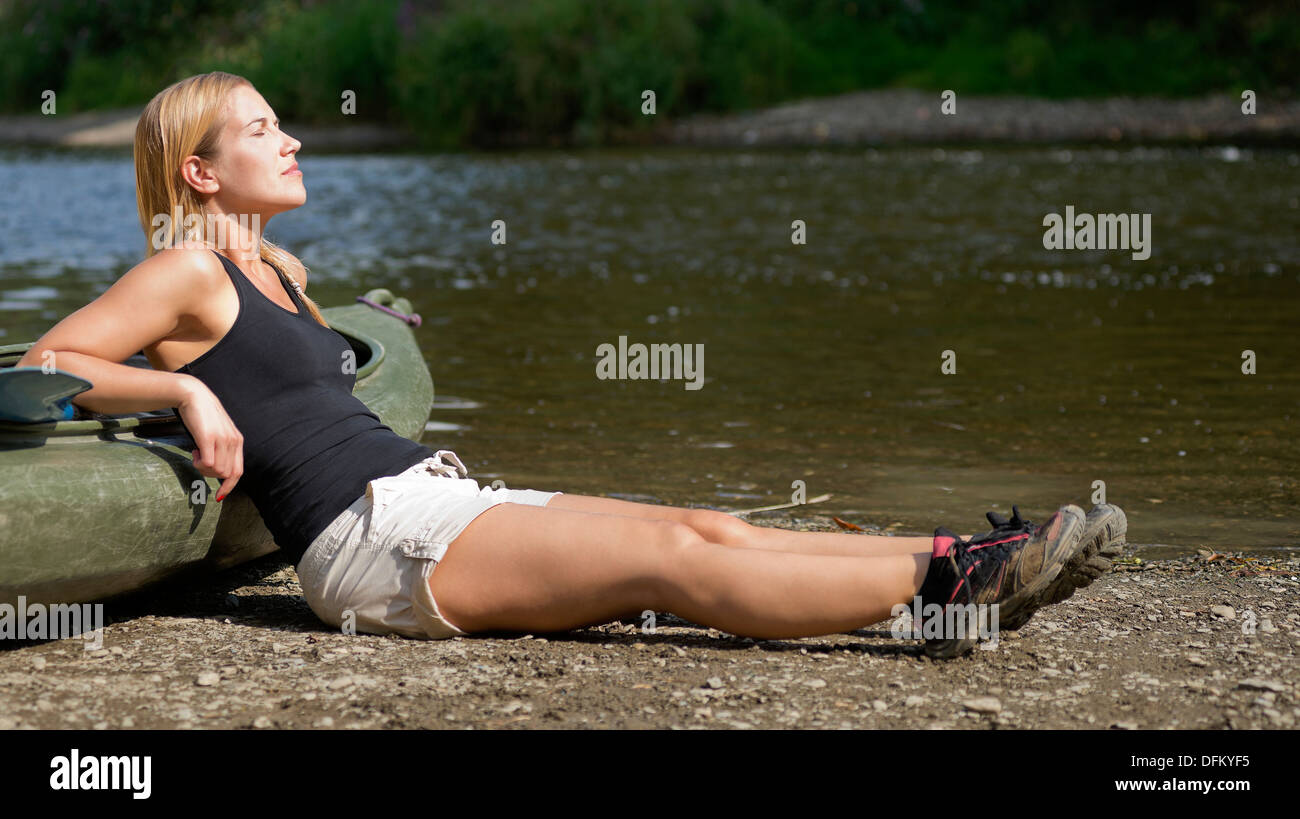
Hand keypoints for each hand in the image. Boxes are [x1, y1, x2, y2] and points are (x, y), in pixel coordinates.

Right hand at [175, 376, 243, 501]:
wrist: (193, 395)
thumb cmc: (202, 415)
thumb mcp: (217, 432)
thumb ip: (221, 447)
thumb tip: (215, 467)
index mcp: (237, 441)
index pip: (238, 471)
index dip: (229, 486)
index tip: (219, 496)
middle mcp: (233, 441)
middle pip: (226, 474)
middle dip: (210, 475)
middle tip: (199, 461)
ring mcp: (222, 440)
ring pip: (217, 470)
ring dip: (203, 468)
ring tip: (197, 453)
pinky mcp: (209, 438)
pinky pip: (208, 463)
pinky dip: (199, 463)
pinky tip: (195, 450)